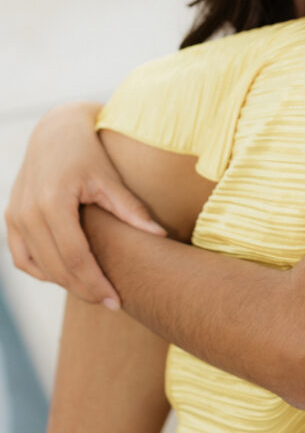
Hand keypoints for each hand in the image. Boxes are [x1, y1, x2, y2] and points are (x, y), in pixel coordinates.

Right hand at [4, 102, 165, 305]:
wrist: (56, 131)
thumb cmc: (88, 153)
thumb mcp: (110, 178)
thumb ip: (131, 209)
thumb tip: (160, 236)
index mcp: (52, 202)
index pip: (76, 257)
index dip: (96, 283)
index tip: (117, 300)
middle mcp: (28, 212)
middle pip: (57, 268)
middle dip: (84, 290)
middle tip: (110, 302)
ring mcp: (15, 215)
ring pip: (39, 267)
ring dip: (65, 283)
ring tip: (93, 289)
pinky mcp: (11, 217)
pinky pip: (23, 258)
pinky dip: (43, 271)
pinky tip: (67, 275)